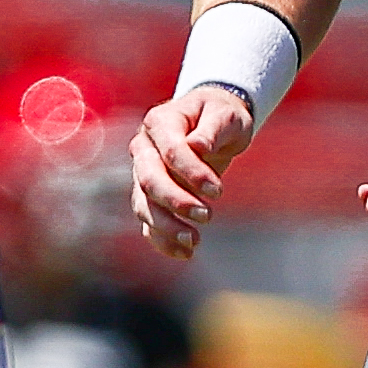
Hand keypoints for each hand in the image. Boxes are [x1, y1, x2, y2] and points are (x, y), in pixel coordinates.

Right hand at [132, 83, 256, 260]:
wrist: (212, 123)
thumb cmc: (220, 115)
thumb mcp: (225, 114)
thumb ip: (212, 130)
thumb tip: (197, 147)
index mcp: (160, 122)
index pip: (170, 151)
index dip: (192, 173)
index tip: (218, 191)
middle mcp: (144, 147)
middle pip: (149, 180)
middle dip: (176, 202)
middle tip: (207, 215)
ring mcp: (142, 172)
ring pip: (143, 204)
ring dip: (166, 226)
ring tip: (194, 241)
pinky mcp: (149, 195)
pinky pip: (147, 221)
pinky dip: (162, 240)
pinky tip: (185, 253)